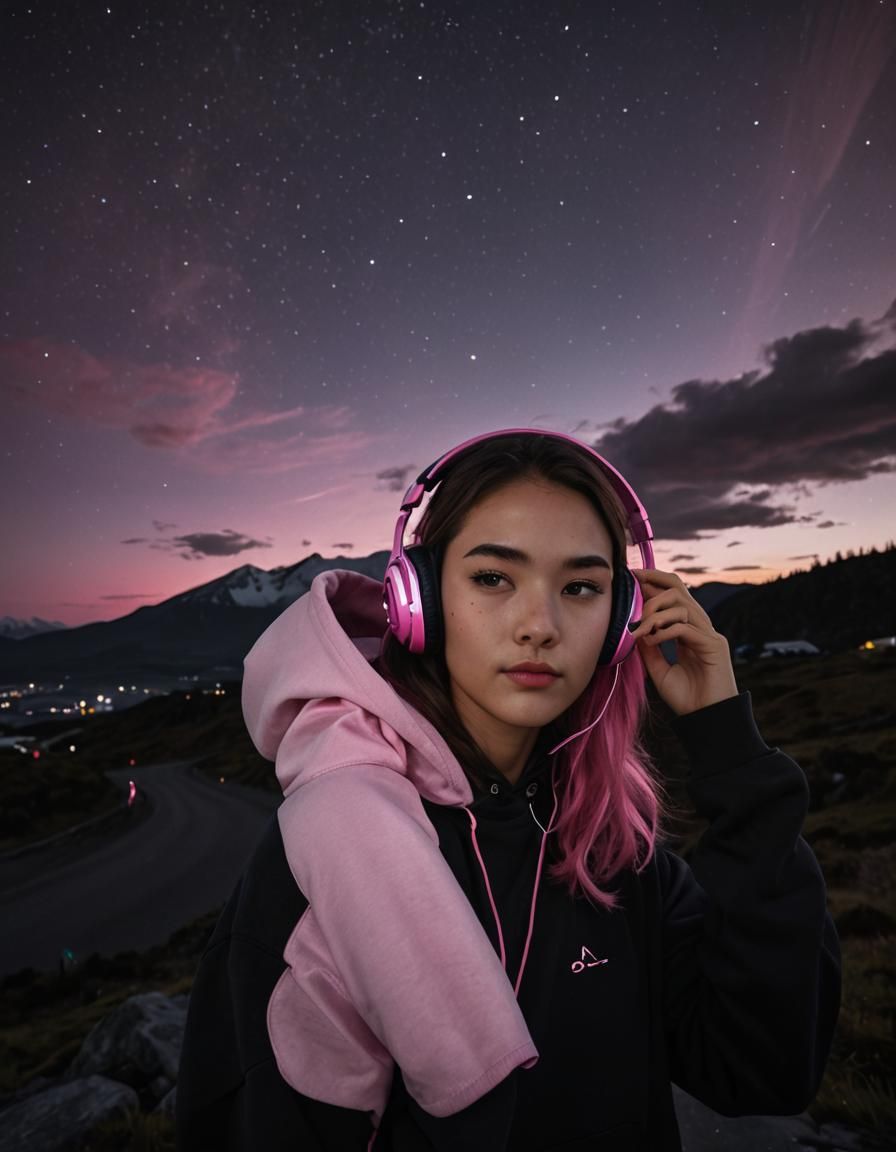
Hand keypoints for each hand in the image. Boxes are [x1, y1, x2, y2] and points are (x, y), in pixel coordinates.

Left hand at [628, 568, 737, 715]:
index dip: (654, 582)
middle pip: (680, 589)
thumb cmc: (687, 700)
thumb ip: (649, 649)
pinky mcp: (714, 647)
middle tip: (633, 594)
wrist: (708, 722)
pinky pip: (685, 628)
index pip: (674, 595)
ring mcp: (710, 635)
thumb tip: (634, 629)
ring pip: (682, 605)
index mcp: (689, 631)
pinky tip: (651, 640)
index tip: (632, 577)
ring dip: (655, 612)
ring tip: (640, 628)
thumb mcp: (659, 670)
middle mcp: (701, 628)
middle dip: (653, 585)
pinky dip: (664, 630)